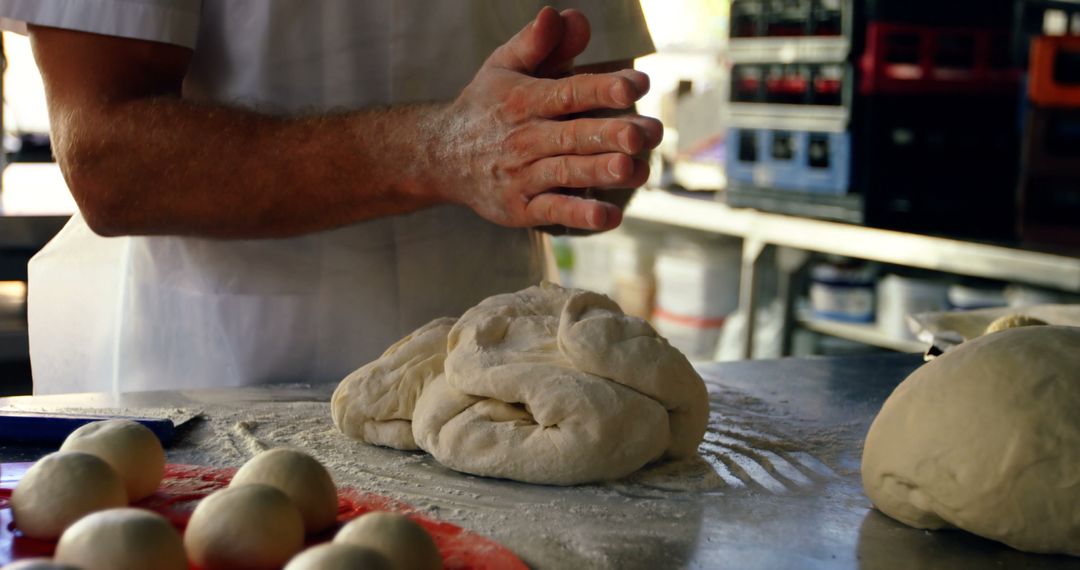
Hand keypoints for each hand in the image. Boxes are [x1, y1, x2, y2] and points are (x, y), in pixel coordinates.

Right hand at [429, 7, 662, 230]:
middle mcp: (525, 138)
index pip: (568, 92)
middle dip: (610, 134)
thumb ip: (538, 42)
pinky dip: (579, 215)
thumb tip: (566, 15)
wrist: (440, 157)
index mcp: (525, 100)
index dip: (602, 88)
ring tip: (633, 170)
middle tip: (645, 133)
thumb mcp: (504, 66)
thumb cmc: (486, 106)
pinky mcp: (521, 208)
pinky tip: (608, 216)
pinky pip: (552, 210)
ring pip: (565, 172)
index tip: (637, 84)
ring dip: (600, 172)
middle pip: (572, 135)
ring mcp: (522, 176)